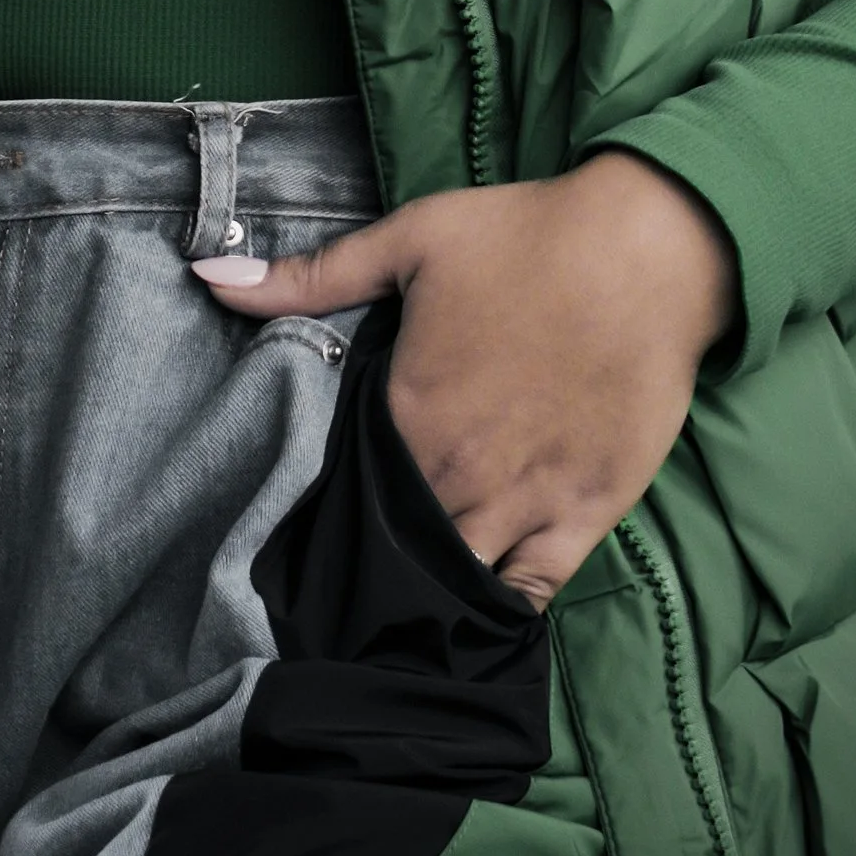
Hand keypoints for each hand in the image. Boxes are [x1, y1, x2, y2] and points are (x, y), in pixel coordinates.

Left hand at [193, 150, 736, 606]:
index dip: (329, 507)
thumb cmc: (526, 237)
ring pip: (454, 581)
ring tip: (397, 614)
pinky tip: (473, 619)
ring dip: (427, 594)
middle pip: (394, 547)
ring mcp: (526, 502)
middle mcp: (460, 474)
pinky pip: (533, 592)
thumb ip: (309, 277)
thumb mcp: (408, 240)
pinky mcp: (587, 514)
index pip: (345, 491)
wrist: (649, 249)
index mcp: (407, 414)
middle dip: (371, 560)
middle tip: (349, 577)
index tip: (312, 524)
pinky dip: (500, 610)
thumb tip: (206, 278)